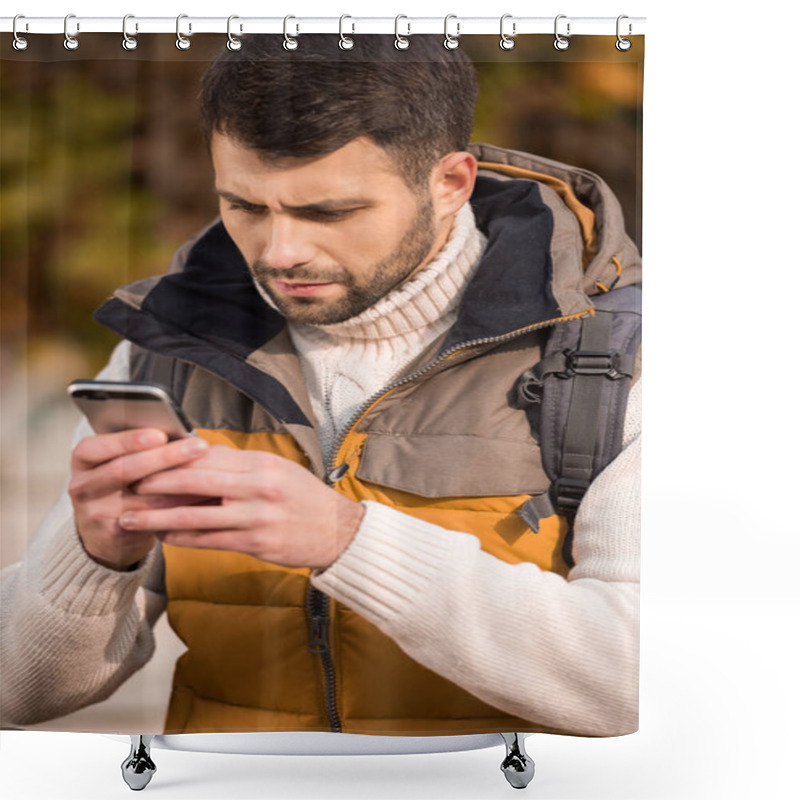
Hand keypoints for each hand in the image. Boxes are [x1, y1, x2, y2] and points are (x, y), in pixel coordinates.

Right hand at [68, 429, 211, 570]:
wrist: (106, 533)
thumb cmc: (121, 485)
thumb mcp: (119, 462)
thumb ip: (140, 448)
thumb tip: (180, 432)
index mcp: (83, 459)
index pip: (97, 446)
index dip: (128, 440)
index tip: (160, 434)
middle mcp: (82, 485)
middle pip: (123, 469)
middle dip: (164, 457)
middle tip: (197, 446)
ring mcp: (94, 512)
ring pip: (141, 496)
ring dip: (178, 483)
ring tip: (208, 471)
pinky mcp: (112, 533)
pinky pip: (149, 519)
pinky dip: (176, 508)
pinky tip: (199, 499)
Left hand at [120, 445, 364, 569]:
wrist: (338, 532)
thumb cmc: (304, 498)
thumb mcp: (277, 469)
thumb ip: (239, 462)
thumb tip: (199, 449)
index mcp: (261, 464)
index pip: (208, 457)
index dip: (173, 459)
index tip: (146, 459)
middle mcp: (258, 488)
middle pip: (196, 482)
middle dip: (156, 484)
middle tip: (127, 485)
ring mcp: (257, 518)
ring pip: (196, 516)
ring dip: (158, 518)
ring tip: (130, 519)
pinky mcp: (256, 544)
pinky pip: (210, 541)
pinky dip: (183, 538)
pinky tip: (164, 537)